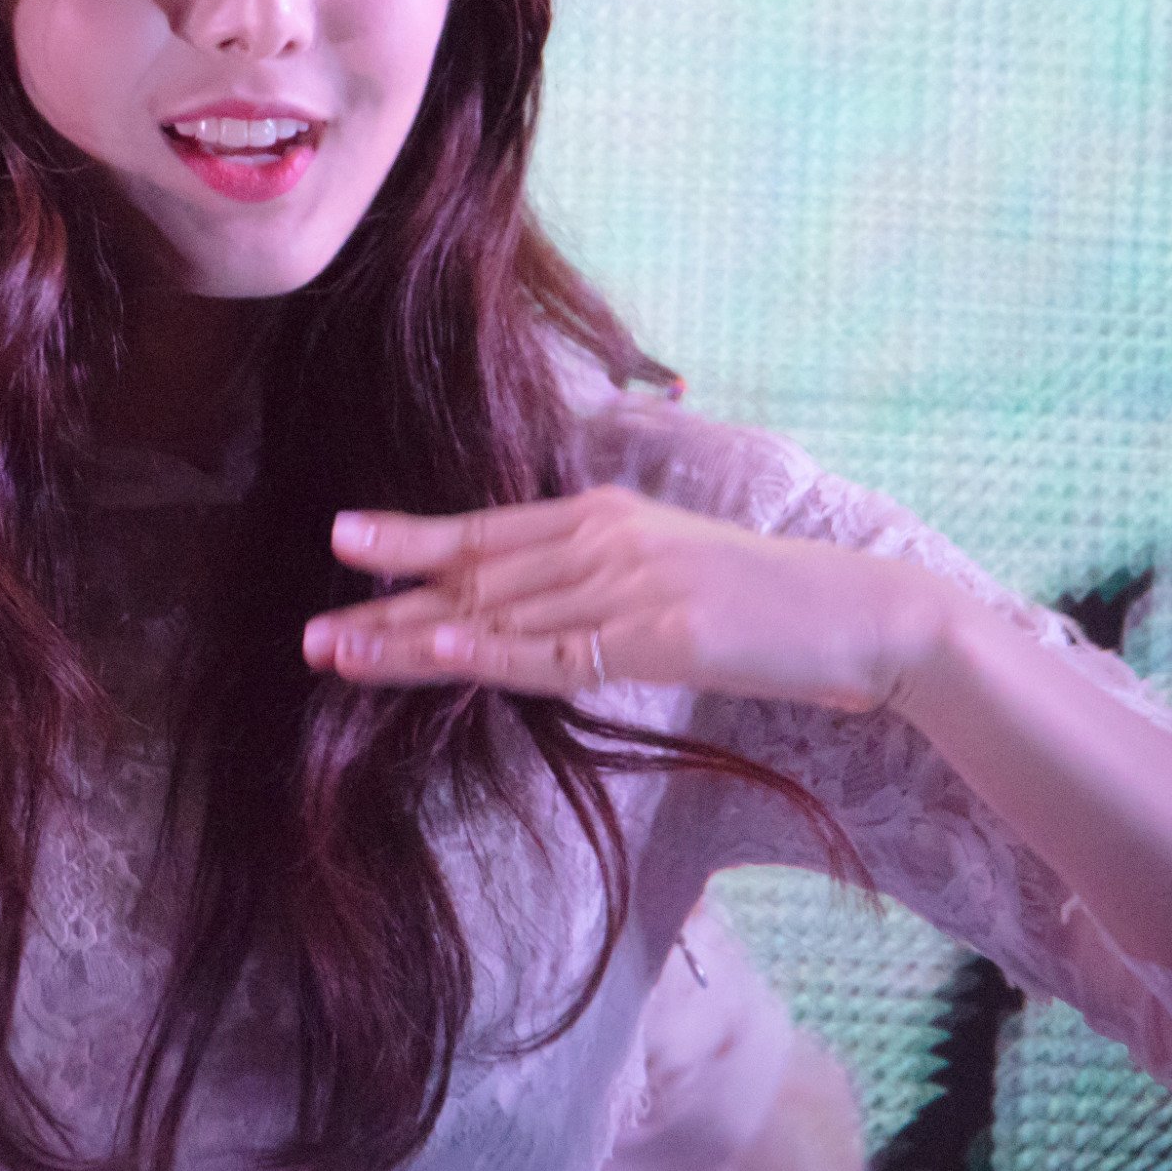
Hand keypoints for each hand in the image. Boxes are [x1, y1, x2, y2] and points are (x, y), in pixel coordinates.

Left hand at [301, 486, 952, 711]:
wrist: (862, 614)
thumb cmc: (769, 603)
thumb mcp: (671, 571)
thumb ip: (602, 582)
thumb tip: (535, 612)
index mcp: (605, 515)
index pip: (487, 531)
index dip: (410, 539)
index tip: (342, 542)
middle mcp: (605, 539)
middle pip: (474, 574)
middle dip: (387, 603)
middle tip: (310, 630)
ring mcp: (628, 585)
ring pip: (497, 614)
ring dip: (412, 638)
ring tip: (337, 653)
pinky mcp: (657, 636)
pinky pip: (554, 651)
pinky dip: (490, 653)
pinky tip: (438, 655)